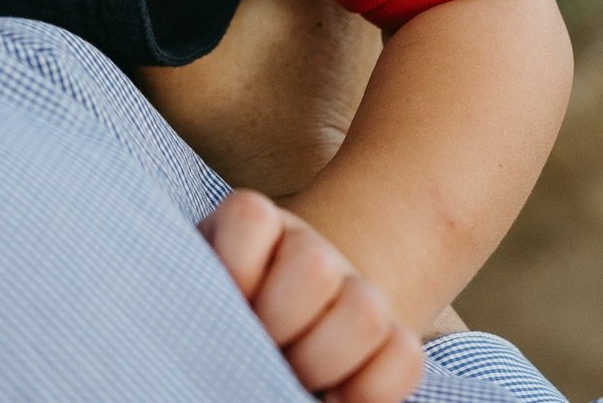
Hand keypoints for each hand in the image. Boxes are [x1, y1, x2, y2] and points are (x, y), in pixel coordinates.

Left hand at [199, 189, 424, 402]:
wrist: (267, 336)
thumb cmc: (215, 319)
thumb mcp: (198, 295)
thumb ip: (202, 295)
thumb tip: (216, 329)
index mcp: (251, 225)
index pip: (253, 217)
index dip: (237, 268)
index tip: (227, 305)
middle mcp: (306, 247)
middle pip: (315, 265)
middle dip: (280, 324)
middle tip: (259, 350)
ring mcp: (353, 288)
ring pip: (364, 310)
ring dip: (323, 360)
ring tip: (293, 379)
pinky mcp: (390, 336)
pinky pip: (404, 356)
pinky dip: (370, 389)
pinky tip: (335, 397)